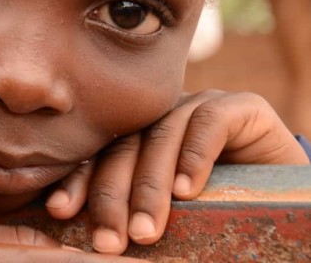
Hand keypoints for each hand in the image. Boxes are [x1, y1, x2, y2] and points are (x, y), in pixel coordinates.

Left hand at [43, 90, 309, 254]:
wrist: (291, 203)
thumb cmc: (226, 214)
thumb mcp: (175, 217)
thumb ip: (138, 214)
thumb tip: (89, 241)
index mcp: (140, 137)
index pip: (100, 154)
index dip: (79, 181)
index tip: (60, 212)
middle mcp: (164, 116)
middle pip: (125, 147)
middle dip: (113, 196)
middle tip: (110, 240)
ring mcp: (200, 106)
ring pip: (161, 136)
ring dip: (151, 187)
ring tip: (146, 230)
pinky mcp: (240, 107)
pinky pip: (209, 124)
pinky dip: (194, 156)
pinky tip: (187, 190)